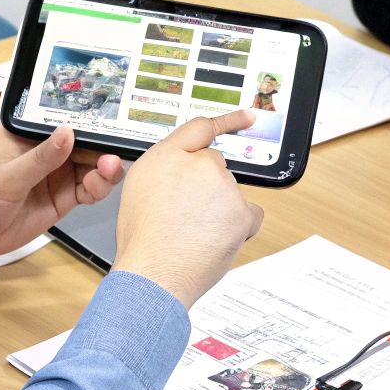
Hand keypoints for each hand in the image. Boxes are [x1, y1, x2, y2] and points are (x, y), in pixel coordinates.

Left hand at [0, 125, 123, 257]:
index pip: (58, 118)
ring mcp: (60, 171)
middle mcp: (48, 147)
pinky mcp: (67, 194)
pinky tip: (101, 186)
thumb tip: (69, 132)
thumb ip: (39, 159)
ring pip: (92, 163)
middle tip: (115, 150)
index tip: (106, 117)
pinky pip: (90, 188)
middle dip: (102, 143)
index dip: (83, 116)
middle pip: (83, 140)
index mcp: (28, 132)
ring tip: (110, 168)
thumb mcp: (6, 178)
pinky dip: (100, 186)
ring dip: (105, 165)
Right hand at [112, 111, 265, 308]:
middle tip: (187, 215)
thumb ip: (166, 168)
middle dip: (207, 187)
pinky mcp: (242, 211)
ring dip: (221, 209)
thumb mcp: (138, 188)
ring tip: (195, 233)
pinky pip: (250, 214)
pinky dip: (239, 226)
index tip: (249, 116)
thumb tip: (184, 166)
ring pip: (230, 193)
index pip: (200, 128)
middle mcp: (197, 163)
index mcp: (167, 155)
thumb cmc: (142, 239)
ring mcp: (223, 185)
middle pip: (215, 167)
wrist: (153, 273)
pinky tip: (216, 238)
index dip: (228, 120)